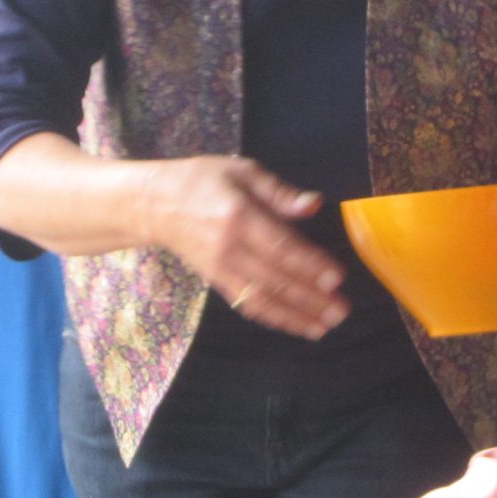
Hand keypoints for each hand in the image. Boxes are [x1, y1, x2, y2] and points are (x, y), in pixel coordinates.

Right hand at [144, 156, 348, 339]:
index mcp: (239, 217)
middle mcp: (230, 248)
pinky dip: (273, 317)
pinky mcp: (216, 281)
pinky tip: (297, 325)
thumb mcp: (241, 171)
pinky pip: (247, 304)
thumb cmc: (202, 180)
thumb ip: (278, 191)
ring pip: (262, 299)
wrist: (153, 204)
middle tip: (342, 311)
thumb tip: (314, 205)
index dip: (310, 265)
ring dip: (296, 316)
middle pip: (276, 279)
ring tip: (325, 326)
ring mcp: (221, 269)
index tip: (337, 278)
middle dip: (311, 298)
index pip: (280, 247)